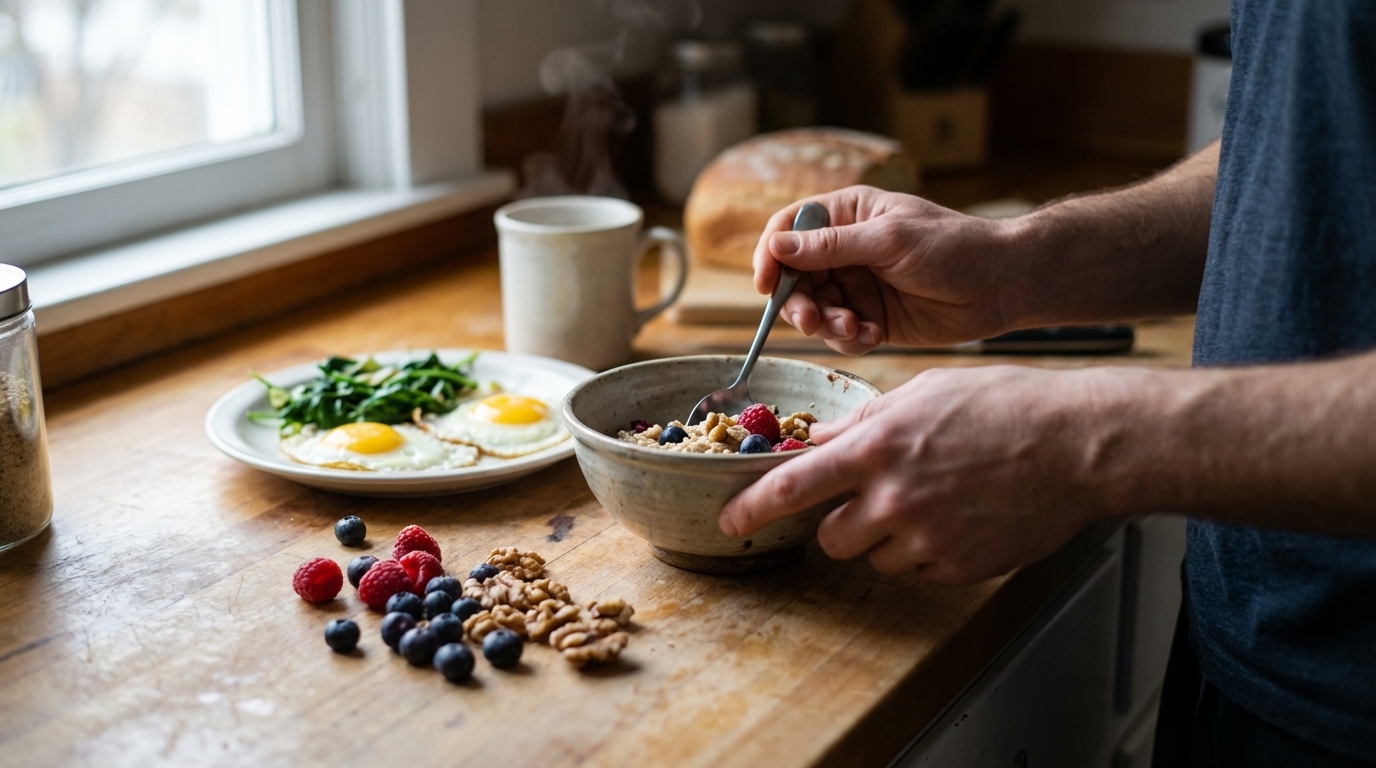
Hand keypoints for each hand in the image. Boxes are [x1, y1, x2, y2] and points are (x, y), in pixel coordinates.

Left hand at [719, 366, 1121, 583]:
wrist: (1077, 445)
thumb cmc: (1005, 406)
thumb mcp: (923, 394)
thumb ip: (864, 422)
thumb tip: (819, 440)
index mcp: (877, 448)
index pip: (791, 487)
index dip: (751, 508)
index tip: (729, 522)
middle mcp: (894, 498)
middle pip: (830, 536)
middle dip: (840, 521)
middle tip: (872, 498)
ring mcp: (926, 538)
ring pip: (872, 556)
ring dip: (885, 537)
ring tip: (930, 502)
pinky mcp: (957, 567)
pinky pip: (918, 571)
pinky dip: (926, 552)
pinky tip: (958, 518)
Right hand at [753, 186, 1021, 354]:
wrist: (1002, 285)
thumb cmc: (953, 247)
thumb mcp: (889, 240)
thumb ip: (830, 246)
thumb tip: (775, 246)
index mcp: (847, 215)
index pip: (788, 230)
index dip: (770, 256)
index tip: (765, 284)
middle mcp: (845, 250)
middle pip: (794, 278)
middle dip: (799, 302)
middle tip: (813, 320)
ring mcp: (857, 286)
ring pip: (815, 310)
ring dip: (827, 325)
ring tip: (856, 329)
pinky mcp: (872, 318)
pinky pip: (841, 334)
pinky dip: (850, 340)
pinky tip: (875, 336)